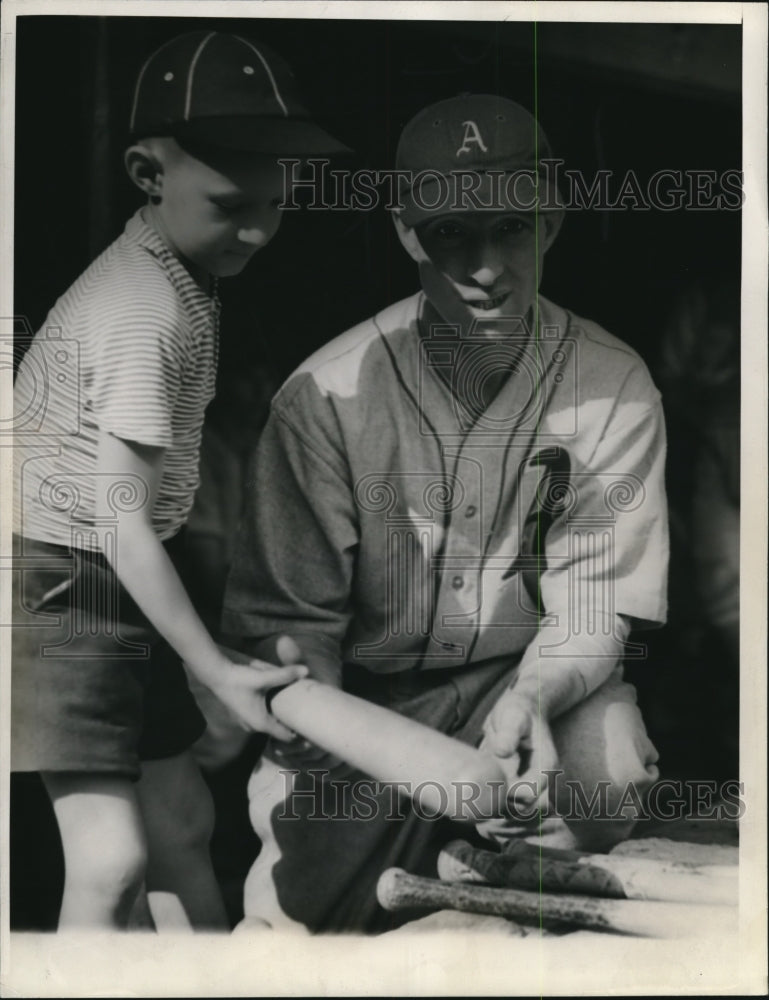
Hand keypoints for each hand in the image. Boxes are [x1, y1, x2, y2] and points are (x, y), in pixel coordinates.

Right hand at [197, 636, 308, 739]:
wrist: (216, 676)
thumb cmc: (239, 679)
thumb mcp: (264, 677)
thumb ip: (285, 674)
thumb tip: (306, 671)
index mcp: (261, 723)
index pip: (286, 737)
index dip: (301, 735)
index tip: (314, 729)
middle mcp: (254, 727)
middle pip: (279, 731)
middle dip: (293, 725)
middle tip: (310, 716)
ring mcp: (247, 722)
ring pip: (271, 724)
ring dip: (282, 719)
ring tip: (299, 710)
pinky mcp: (244, 715)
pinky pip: (264, 719)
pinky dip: (274, 715)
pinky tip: (281, 704)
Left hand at [480, 689, 558, 813]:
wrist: (522, 706)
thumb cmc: (519, 709)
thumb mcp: (514, 716)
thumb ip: (509, 733)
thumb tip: (501, 751)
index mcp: (545, 765)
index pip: (530, 793)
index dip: (509, 795)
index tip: (488, 785)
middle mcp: (540, 777)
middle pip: (524, 806)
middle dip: (501, 805)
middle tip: (475, 793)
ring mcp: (529, 780)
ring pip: (515, 807)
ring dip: (496, 807)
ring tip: (472, 795)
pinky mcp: (517, 781)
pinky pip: (508, 800)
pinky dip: (494, 801)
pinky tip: (476, 793)